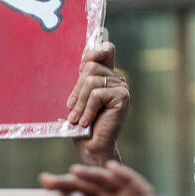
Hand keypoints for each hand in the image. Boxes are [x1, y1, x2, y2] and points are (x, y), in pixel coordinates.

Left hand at [30, 162, 194, 195]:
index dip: (66, 194)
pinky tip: (113, 169)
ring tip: (75, 171)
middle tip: (50, 180)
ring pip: (116, 187)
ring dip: (96, 176)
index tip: (44, 187)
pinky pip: (143, 192)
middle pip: (96, 192)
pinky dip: (129, 178)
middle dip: (74, 183)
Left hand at [66, 41, 129, 165]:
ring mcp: (122, 87)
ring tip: (76, 117)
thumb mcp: (79, 96)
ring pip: (91, 81)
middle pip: (91, 66)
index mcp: (108, 75)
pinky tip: (85, 121)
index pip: (106, 49)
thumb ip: (83, 77)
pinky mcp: (123, 98)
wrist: (92, 146)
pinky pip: (97, 94)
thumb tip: (86, 57)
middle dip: (77, 88)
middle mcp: (117, 78)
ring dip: (80, 102)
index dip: (94, 51)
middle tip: (72, 108)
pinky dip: (87, 109)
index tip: (82, 63)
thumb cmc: (83, 122)